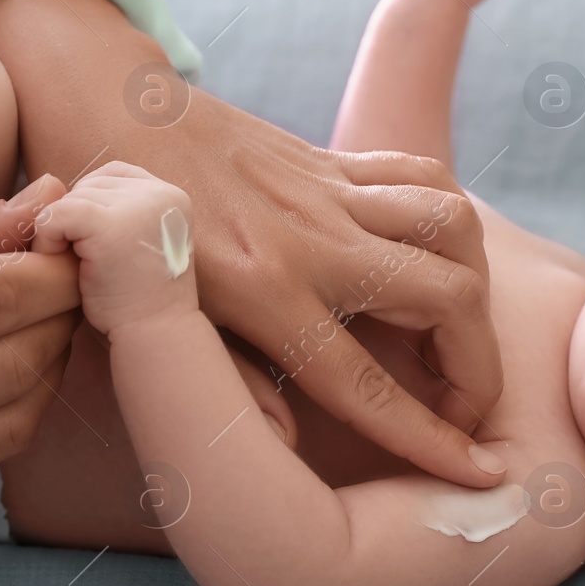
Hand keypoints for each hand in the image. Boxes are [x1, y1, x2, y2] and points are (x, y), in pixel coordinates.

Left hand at [0, 0, 508, 488]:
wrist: (105, 112)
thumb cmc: (118, 239)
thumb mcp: (149, 323)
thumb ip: (220, 383)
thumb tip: (283, 444)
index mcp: (258, 295)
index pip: (363, 383)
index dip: (428, 437)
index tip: (480, 473)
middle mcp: (307, 242)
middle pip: (445, 299)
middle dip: (479, 365)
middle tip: (465, 404)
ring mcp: (326, 194)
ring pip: (452, 227)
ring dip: (476, 286)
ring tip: (459, 332)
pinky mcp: (331, 162)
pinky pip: (422, 177)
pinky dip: (449, 221)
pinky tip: (439, 258)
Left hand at [32, 162, 199, 334]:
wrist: (156, 337)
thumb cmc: (138, 300)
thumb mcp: (138, 243)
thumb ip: (116, 211)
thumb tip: (51, 187)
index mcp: (172, 196)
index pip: (112, 175)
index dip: (93, 206)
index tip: (97, 247)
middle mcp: (160, 193)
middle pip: (89, 185)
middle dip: (76, 222)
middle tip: (87, 265)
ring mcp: (138, 207)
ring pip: (69, 198)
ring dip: (61, 233)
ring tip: (81, 270)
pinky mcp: (110, 226)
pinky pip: (55, 215)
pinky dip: (48, 241)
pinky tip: (66, 270)